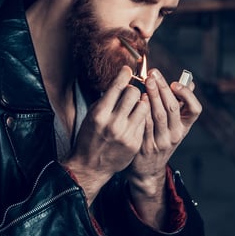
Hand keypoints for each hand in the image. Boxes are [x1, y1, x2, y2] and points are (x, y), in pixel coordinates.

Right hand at [63, 66, 148, 203]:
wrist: (90, 166)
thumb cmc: (89, 137)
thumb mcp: (91, 115)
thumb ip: (106, 100)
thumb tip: (120, 82)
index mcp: (99, 114)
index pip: (117, 87)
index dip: (124, 75)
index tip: (128, 70)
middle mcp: (113, 123)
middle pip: (134, 93)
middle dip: (133, 90)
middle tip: (130, 93)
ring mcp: (126, 134)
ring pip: (144, 106)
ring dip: (141, 103)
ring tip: (135, 106)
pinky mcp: (135, 142)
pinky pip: (145, 121)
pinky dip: (141, 118)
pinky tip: (135, 120)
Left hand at [126, 69, 201, 222]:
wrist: (147, 170)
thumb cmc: (159, 140)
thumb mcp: (173, 126)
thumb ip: (180, 103)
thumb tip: (189, 81)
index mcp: (184, 127)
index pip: (195, 110)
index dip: (187, 95)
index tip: (176, 83)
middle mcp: (175, 135)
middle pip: (173, 108)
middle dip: (163, 88)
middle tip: (153, 73)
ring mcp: (161, 142)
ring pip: (159, 115)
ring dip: (153, 95)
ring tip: (146, 81)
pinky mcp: (146, 146)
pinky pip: (145, 125)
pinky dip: (142, 110)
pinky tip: (138, 99)